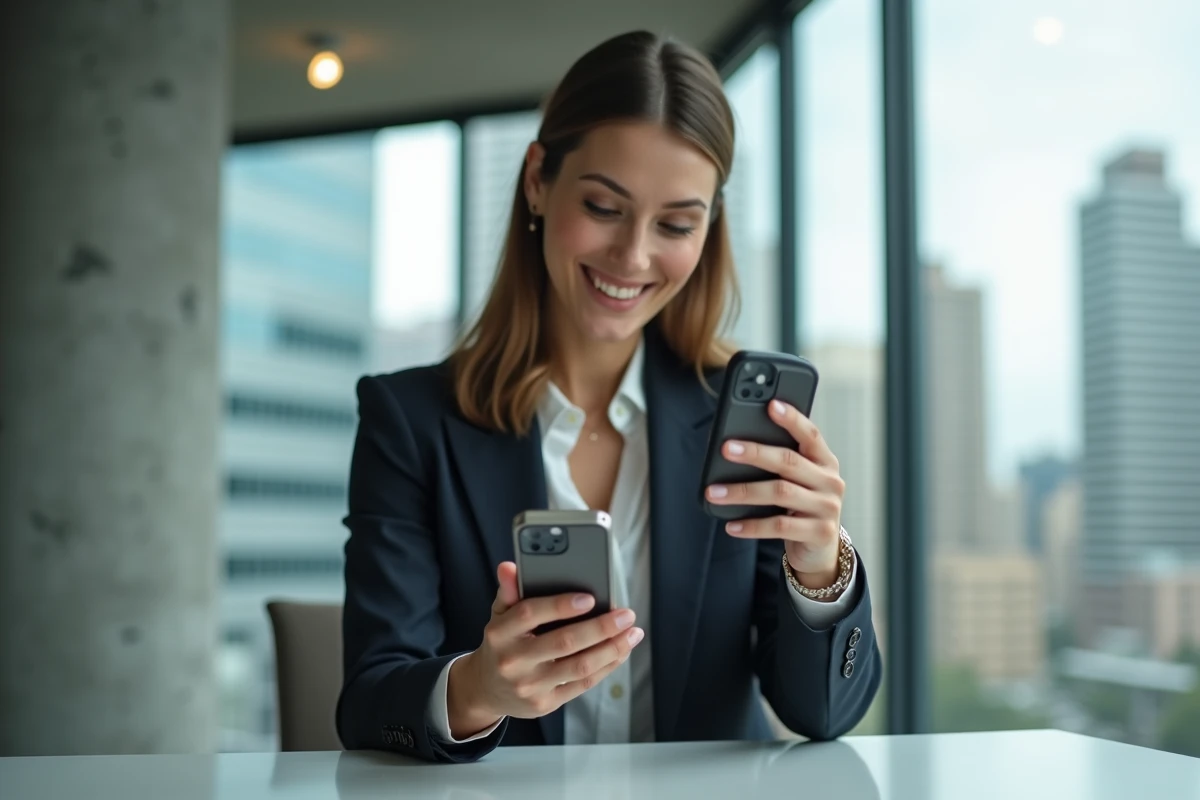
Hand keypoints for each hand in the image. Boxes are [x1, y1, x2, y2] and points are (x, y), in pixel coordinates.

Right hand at [447, 562, 643, 738]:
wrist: (487, 689)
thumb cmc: (502, 644)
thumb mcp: (499, 615)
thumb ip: (509, 591)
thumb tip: (509, 566)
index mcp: (500, 633)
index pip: (530, 613)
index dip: (561, 605)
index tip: (591, 597)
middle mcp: (513, 661)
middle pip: (564, 642)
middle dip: (601, 627)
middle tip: (626, 615)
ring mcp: (529, 686)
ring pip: (579, 666)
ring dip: (612, 649)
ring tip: (632, 633)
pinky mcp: (544, 704)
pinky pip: (582, 684)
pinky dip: (606, 667)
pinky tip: (620, 651)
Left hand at [704, 399, 844, 589]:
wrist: (821, 550)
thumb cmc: (801, 505)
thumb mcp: (797, 481)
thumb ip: (780, 463)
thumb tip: (735, 447)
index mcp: (825, 461)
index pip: (810, 434)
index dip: (792, 419)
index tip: (771, 405)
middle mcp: (830, 481)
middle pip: (789, 462)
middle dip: (755, 452)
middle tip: (726, 448)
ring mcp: (827, 508)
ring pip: (780, 492)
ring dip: (742, 492)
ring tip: (714, 492)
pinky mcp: (819, 533)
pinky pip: (779, 526)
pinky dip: (751, 526)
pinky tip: (730, 525)